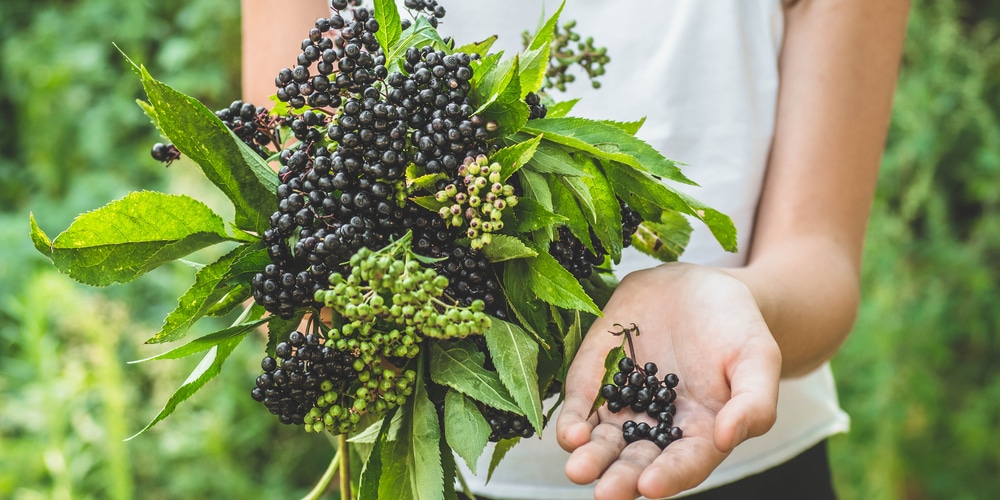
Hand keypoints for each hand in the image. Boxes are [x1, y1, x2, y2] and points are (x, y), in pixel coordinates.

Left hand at [556, 262, 781, 499]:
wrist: (696, 286)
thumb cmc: (735, 326)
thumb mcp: (758, 358)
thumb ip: (753, 403)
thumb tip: (727, 438)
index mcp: (701, 434)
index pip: (684, 464)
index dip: (669, 477)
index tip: (651, 485)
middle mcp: (657, 429)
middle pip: (636, 463)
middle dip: (620, 479)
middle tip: (606, 493)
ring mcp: (623, 406)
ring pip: (603, 444)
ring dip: (590, 459)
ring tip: (578, 469)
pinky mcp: (595, 381)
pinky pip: (581, 408)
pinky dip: (573, 423)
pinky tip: (570, 434)